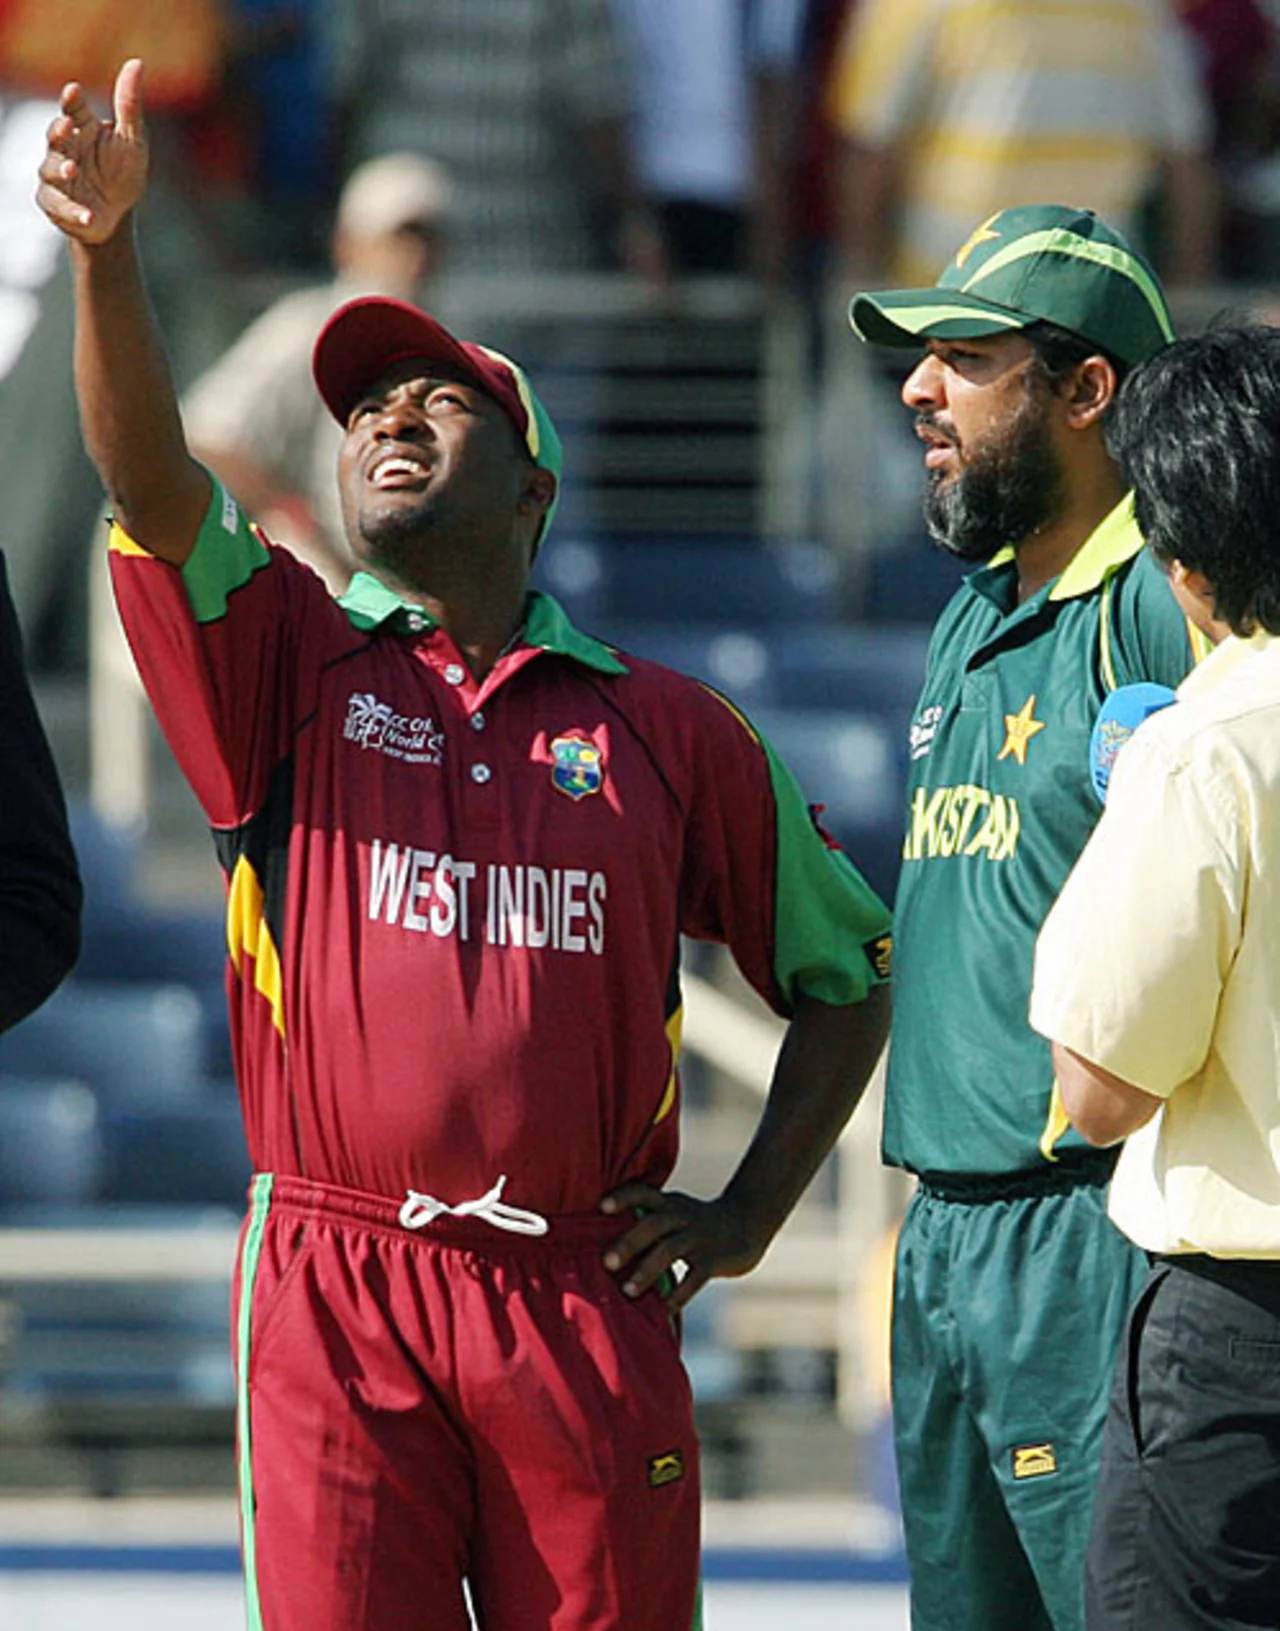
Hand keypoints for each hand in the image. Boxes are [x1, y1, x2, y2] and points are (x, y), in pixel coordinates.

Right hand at [36, 58, 148, 245]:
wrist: (117, 215)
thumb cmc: (123, 173)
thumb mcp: (133, 141)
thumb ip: (129, 105)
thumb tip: (137, 62)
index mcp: (82, 129)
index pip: (73, 110)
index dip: (72, 101)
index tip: (74, 92)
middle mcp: (65, 149)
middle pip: (55, 136)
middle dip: (58, 132)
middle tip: (66, 128)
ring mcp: (56, 176)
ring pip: (50, 169)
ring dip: (60, 170)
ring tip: (73, 170)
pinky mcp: (54, 203)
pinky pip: (58, 205)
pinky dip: (73, 212)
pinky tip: (89, 216)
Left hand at [600, 1182, 770, 1310]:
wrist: (748, 1223)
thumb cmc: (697, 1224)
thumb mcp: (675, 1212)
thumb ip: (648, 1223)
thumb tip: (607, 1247)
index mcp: (669, 1203)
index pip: (643, 1193)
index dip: (623, 1197)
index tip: (601, 1208)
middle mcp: (682, 1216)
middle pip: (654, 1224)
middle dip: (629, 1242)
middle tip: (607, 1263)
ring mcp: (699, 1237)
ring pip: (671, 1249)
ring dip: (648, 1270)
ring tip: (628, 1291)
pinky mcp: (714, 1259)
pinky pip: (695, 1277)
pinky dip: (678, 1294)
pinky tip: (664, 1308)